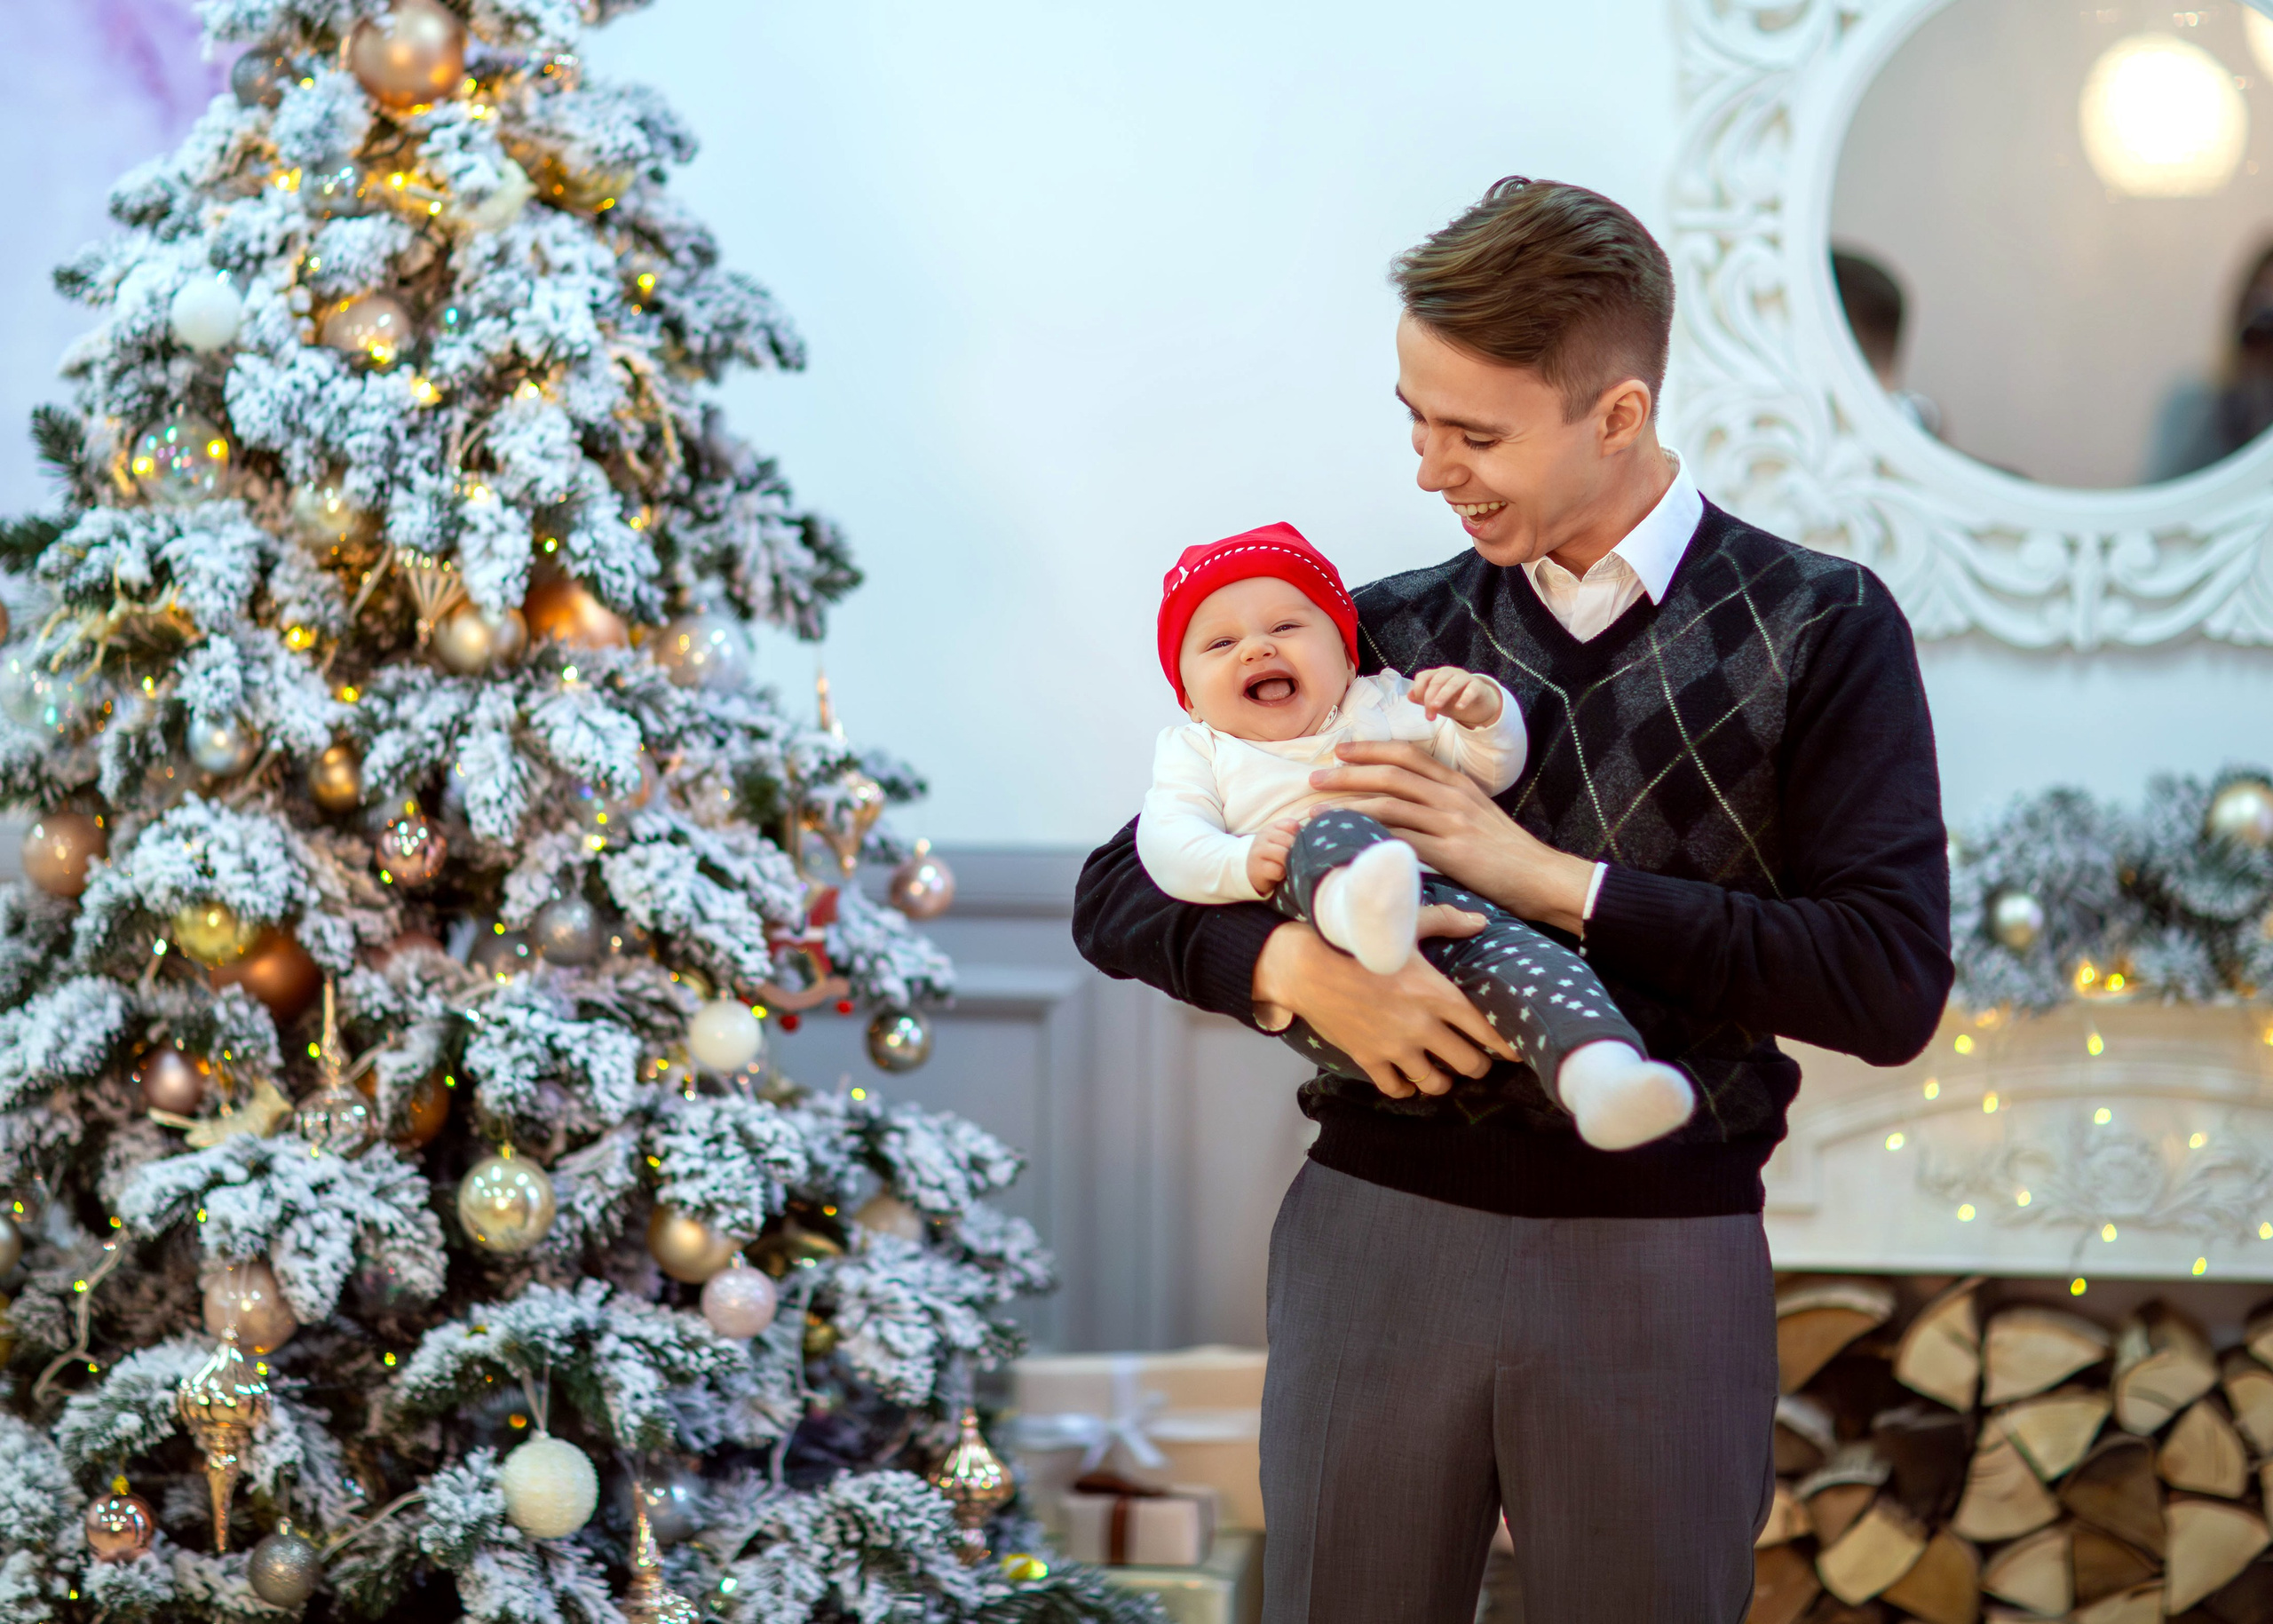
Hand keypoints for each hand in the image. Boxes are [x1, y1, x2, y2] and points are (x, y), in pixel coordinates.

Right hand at [1245, 818, 1298, 894]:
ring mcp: (1258, 852)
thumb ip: (1296, 834)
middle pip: (1289, 841)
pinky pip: (1278, 870)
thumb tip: (1314, 836)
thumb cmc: (1274, 855)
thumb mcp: (1282, 840)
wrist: (1252, 871)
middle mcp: (1263, 836)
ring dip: (1290, 863)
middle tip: (1296, 860)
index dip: (1300, 837)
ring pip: (1284, 855)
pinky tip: (1281, 876)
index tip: (1299, 846)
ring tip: (1289, 867)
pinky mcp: (1258, 869)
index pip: (1292, 826)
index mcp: (1272, 827)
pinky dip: (1283, 874)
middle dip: (1296, 852)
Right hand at [1251, 909, 1519, 1099]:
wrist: (1306, 966)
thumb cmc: (1357, 942)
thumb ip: (1446, 922)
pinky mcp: (1369, 1059)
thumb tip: (1480, 921)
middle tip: (1476, 1060)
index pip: (1486, 1030)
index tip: (1512, 1050)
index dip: (1505, 1044)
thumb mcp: (1405, 925)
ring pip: (1435, 1083)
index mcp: (1437, 994)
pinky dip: (1407, 1089)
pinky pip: (1397, 1089)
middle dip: (1477, 1064)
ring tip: (1443, 1073)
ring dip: (1443, 1080)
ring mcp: (1395, 1047)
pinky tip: (1409, 1080)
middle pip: (1469, 1063)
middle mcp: (1422, 1026)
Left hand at [1310, 740, 1594, 931]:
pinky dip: (1369, 838)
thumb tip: (1409, 804)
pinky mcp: (1450, 852)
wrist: (1541, 876)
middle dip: (1348, 774)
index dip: (1371, 749)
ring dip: (1348, 806)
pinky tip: (1347, 842)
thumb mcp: (1477, 814)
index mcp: (1458, 783)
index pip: (1408, 755)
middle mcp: (1452, 796)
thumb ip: (1445, 803)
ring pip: (1389, 804)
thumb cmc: (1507, 850)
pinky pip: (1401, 840)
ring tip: (1317, 813)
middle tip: (1315, 779)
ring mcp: (1451, 822)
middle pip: (1390, 774)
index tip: (1341, 750)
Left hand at [1409, 666, 1501, 729]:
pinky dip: (1464, 698)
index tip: (1420, 704)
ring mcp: (1464, 678)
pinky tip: (1459, 707)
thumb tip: (1409, 696)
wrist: (1476, 704)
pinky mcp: (1477, 686)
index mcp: (1437, 675)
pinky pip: (1471, 689)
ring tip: (1436, 708)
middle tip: (1429, 716)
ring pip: (1452, 684)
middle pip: (1436, 682)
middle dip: (1430, 699)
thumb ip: (1422, 699)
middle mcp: (1450, 673)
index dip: (1418, 689)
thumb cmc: (1452, 700)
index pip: (1423, 676)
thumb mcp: (1435, 702)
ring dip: (1442, 696)